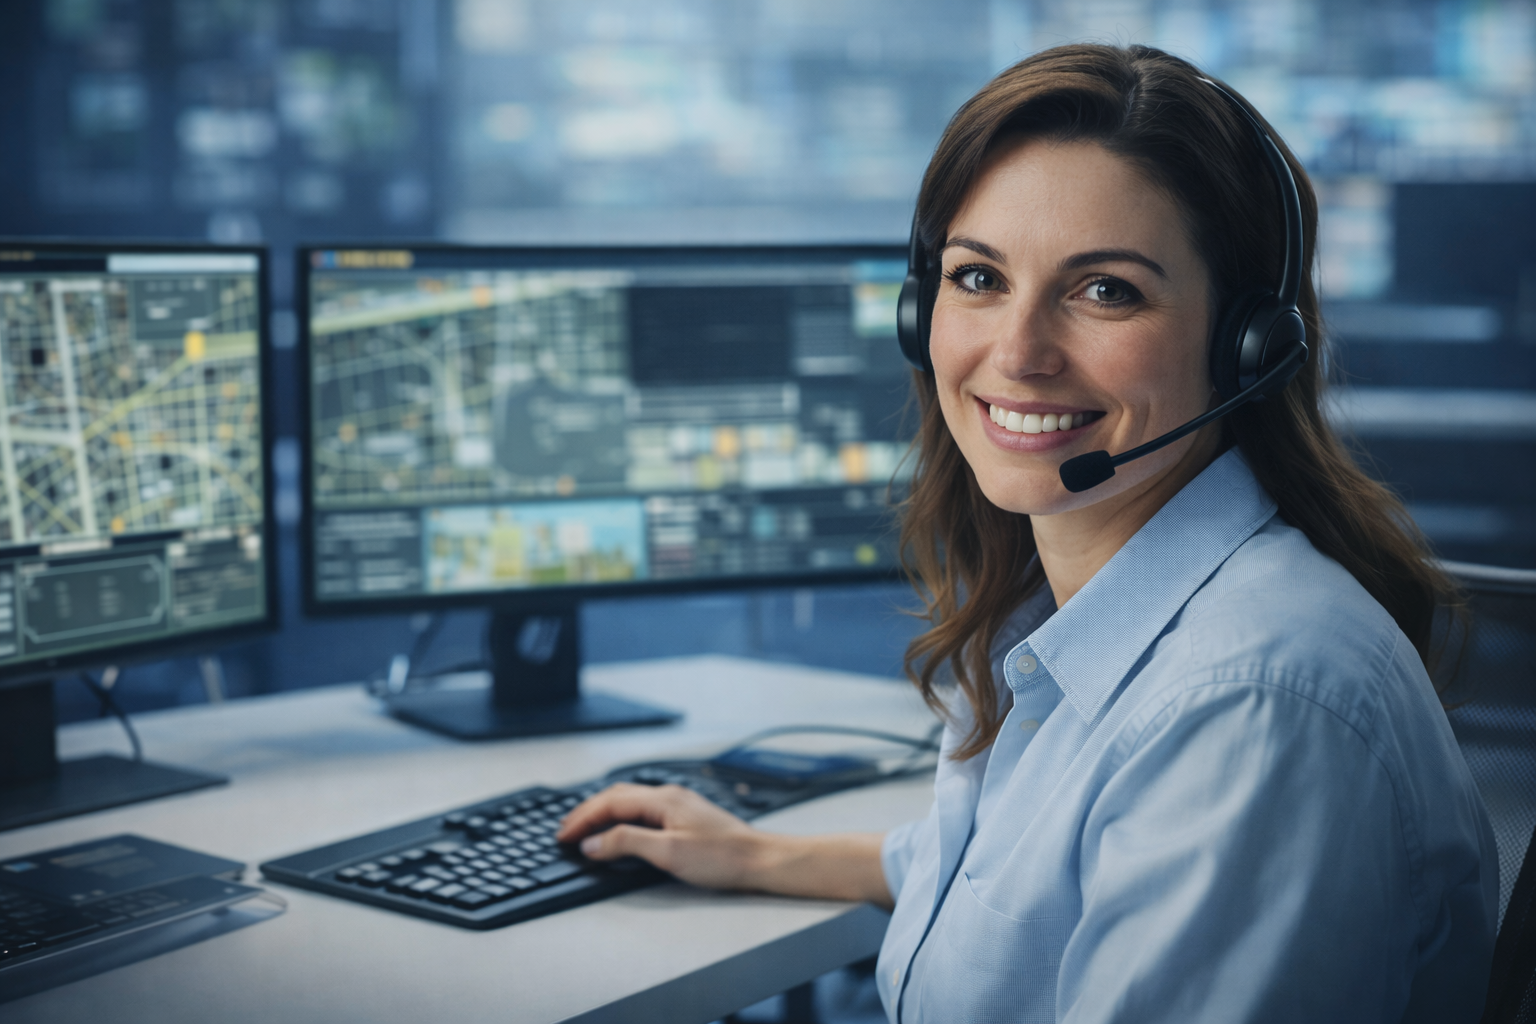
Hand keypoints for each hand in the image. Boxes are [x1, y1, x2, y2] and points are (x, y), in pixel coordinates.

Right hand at [556, 783, 767, 890]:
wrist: (759, 860)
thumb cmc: (722, 857)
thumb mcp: (668, 853)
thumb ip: (627, 843)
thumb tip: (594, 841)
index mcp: (663, 799)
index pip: (610, 802)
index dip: (583, 818)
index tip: (563, 834)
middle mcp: (670, 796)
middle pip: (618, 796)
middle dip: (588, 812)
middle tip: (566, 830)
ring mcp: (679, 805)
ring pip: (631, 802)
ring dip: (604, 814)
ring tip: (585, 829)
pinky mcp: (686, 817)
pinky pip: (644, 811)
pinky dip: (622, 819)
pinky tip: (620, 830)